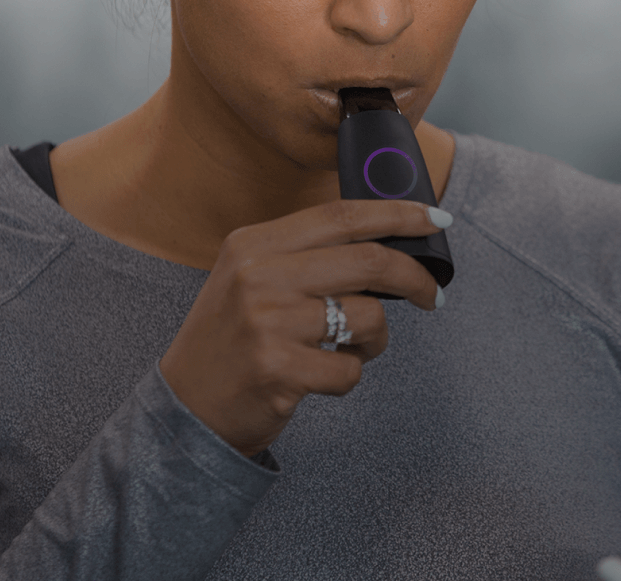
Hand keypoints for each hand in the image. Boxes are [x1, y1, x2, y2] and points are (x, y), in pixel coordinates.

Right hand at [159, 197, 446, 457]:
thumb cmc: (230, 340)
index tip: (435, 219)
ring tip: (347, 348)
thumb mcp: (249, 278)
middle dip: (414, 278)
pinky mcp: (278, 369)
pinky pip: (350, 369)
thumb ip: (304, 256)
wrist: (185, 406)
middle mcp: (258, 275)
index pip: (341, 215)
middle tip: (430, 296)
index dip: (397, 214)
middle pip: (367, 260)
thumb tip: (384, 245)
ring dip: (374, 340)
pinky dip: (347, 376)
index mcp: (253, 243)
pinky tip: (319, 376)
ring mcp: (267, 321)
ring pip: (368, 318)